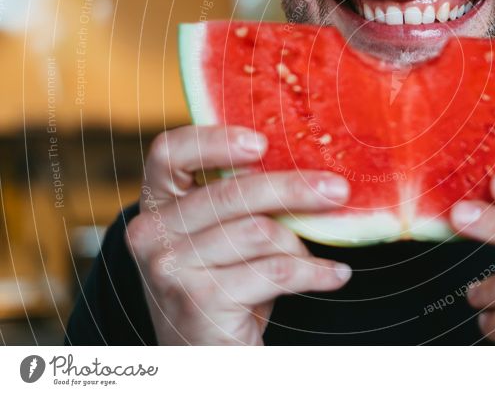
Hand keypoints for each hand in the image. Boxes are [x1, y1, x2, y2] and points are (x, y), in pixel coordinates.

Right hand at [125, 125, 351, 344]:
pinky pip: (275, 271)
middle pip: (230, 191)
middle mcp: (151, 233)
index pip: (169, 152)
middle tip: (338, 189)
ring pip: (259, 231)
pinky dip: (313, 273)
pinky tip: (335, 274)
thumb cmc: (224, 285)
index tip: (262, 142)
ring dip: (299, 244)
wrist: (206, 358)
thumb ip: (243, 200)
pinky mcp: (197, 300)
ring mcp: (169, 267)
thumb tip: (309, 166)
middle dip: (293, 188)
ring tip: (319, 257)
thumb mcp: (224, 237)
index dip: (216, 141)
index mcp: (156, 204)